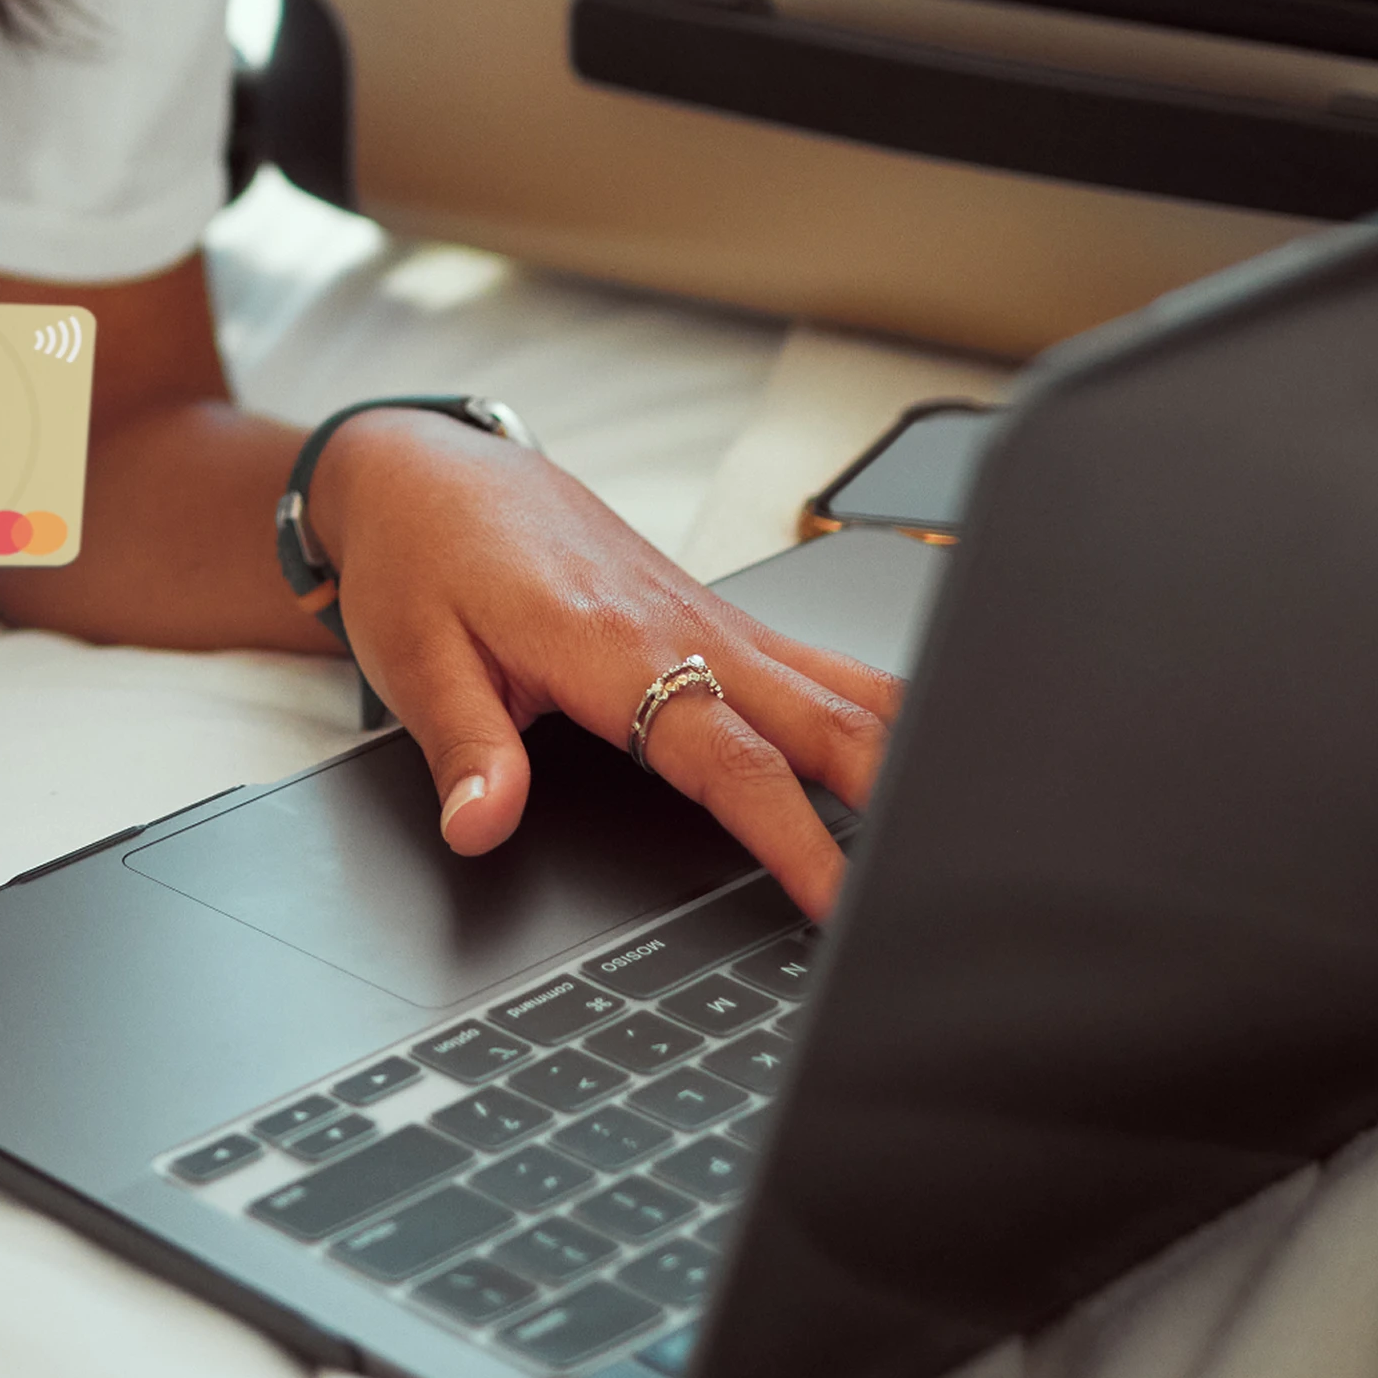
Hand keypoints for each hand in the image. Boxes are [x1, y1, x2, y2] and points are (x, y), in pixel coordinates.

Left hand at [309, 413, 900, 918]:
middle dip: (896, 798)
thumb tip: (481, 829)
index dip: (796, 839)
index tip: (843, 907)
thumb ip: (464, 751)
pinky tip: (912, 752)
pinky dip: (874, 709)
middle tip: (943, 884)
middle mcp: (680, 622)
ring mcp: (706, 614)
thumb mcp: (416, 660)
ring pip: (839, 681)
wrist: (426, 469)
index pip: (730, 758)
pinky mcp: (710, 612)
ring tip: (962, 825)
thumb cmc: (421, 556)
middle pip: (823, 717)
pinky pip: (814, 662)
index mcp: (611, 641)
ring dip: (903, 747)